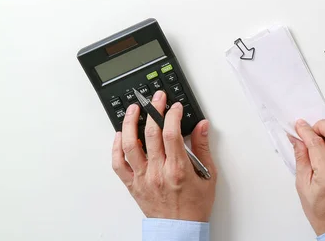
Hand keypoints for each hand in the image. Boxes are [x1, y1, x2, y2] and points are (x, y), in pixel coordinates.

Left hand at [111, 90, 216, 221]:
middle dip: (154, 109)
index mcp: (177, 169)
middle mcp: (157, 172)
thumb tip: (201, 126)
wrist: (180, 230)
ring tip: (134, 109)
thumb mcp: (208, 175)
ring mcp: (142, 178)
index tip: (174, 107)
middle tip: (156, 98)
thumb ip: (203, 148)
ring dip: (130, 123)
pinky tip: (119, 135)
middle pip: (150, 133)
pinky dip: (116, 147)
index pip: (171, 133)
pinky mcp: (133, 184)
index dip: (171, 114)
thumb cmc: (195, 206)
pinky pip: (118, 164)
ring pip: (130, 145)